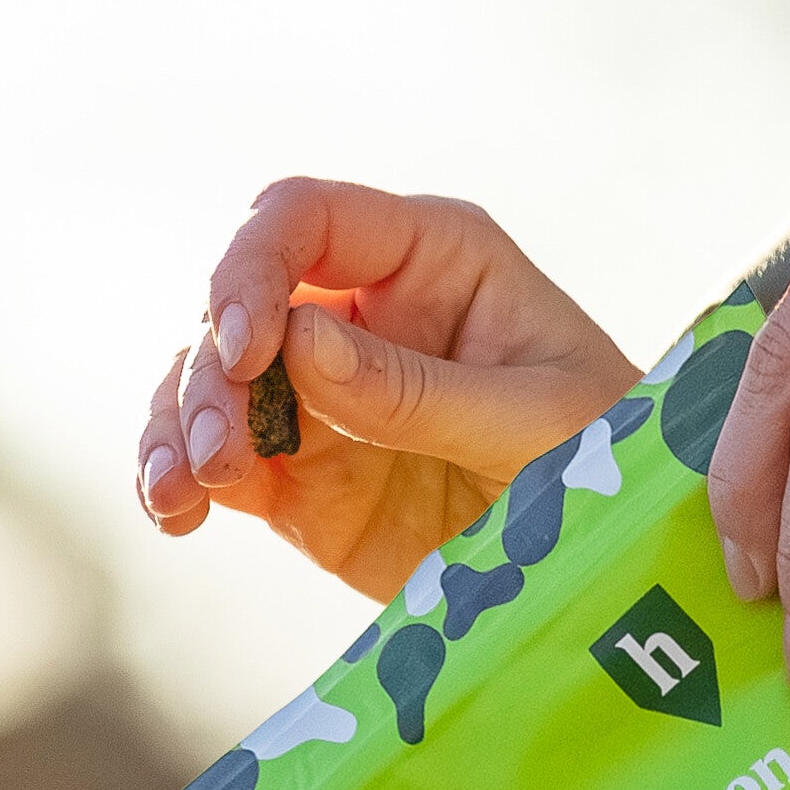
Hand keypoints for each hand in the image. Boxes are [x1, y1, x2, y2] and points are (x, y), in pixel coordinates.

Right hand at [138, 180, 632, 607]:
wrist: (614, 568)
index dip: (255, 268)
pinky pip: (216, 461)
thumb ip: (417, 390)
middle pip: (239, 302)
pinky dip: (179, 482)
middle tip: (219, 452)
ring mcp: (322, 395)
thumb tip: (299, 346)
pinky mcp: (299, 477)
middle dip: (211, 368)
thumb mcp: (533, 422)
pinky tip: (176, 515)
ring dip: (179, 426)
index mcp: (428, 258)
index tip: (247, 348)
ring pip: (207, 379)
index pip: (306, 220)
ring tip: (184, 494)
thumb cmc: (606, 463)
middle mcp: (361, 312)